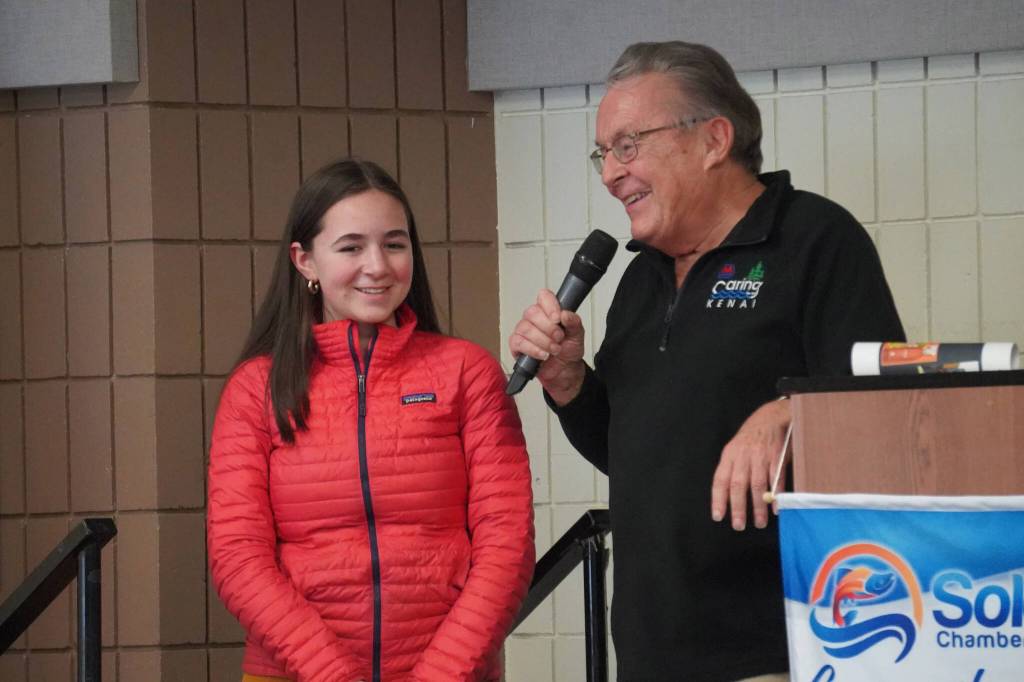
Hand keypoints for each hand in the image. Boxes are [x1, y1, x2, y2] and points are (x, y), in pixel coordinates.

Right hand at [507, 289, 586, 404]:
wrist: (565, 370)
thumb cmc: (569, 349)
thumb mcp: (577, 335)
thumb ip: (574, 322)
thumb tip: (565, 314)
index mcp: (548, 311)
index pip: (543, 296)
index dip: (550, 306)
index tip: (558, 318)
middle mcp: (534, 318)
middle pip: (532, 312)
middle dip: (548, 328)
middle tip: (559, 338)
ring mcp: (524, 331)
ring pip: (526, 328)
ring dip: (543, 341)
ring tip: (554, 349)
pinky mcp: (517, 345)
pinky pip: (519, 342)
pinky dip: (533, 350)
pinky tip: (543, 355)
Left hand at [710, 398, 790, 530]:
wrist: (772, 416)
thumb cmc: (752, 436)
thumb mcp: (736, 448)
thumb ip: (733, 469)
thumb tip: (728, 496)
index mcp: (729, 455)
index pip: (720, 479)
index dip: (718, 499)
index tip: (718, 516)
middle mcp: (743, 456)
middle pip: (738, 485)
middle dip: (738, 508)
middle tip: (739, 525)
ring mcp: (761, 456)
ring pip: (757, 485)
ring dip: (758, 506)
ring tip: (760, 522)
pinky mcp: (777, 456)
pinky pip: (776, 478)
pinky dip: (776, 495)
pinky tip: (776, 508)